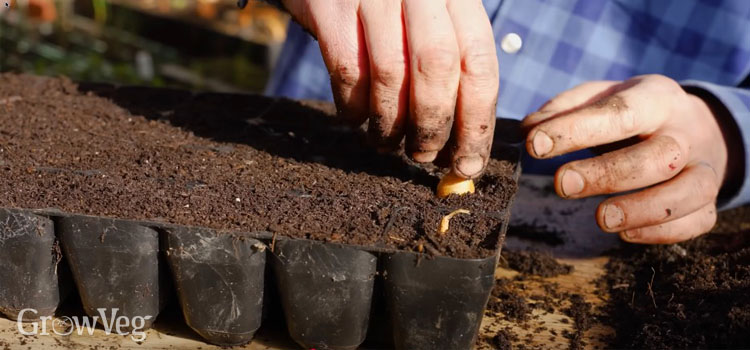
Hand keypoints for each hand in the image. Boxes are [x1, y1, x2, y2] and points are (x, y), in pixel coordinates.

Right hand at [281, 0, 498, 177]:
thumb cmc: (391, 0)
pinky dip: (353, 107)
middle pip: (437, 69)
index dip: (477, 121)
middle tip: (424, 155)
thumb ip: (452, 64)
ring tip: (387, 142)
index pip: (479, 64)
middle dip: (432, 126)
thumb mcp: (432, 13)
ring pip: (389, 76)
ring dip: (389, 124)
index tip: (469, 163)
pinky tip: (356, 118)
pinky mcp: (331, 7)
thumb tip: (463, 143)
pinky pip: (346, 72)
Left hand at [522, 75, 729, 243]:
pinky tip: (625, 234)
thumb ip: (564, 109)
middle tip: (562, 184)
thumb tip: (528, 130)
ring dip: (644, 209)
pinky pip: (698, 221)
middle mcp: (685, 132)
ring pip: (691, 190)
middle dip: (609, 173)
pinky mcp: (707, 201)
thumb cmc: (632, 114)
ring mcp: (703, 167)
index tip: (535, 145)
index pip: (621, 111)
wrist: (694, 127)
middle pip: (660, 155)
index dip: (577, 129)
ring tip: (601, 219)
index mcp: (656, 98)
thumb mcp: (601, 96)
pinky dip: (663, 232)